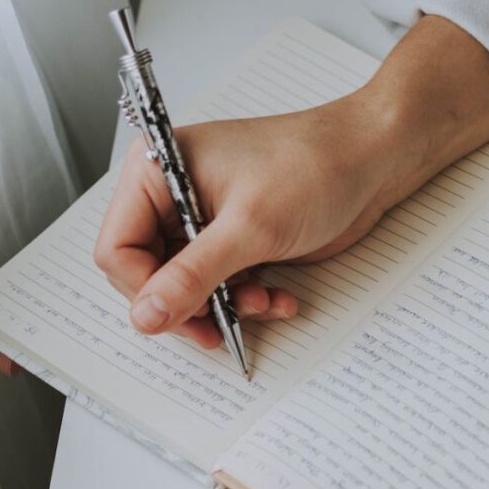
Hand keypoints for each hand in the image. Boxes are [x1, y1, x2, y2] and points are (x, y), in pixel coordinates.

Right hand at [94, 98, 394, 348]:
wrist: (370, 162)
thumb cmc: (312, 168)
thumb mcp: (249, 228)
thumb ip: (193, 275)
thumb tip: (147, 315)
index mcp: (157, 172)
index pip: (118, 248)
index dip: (143, 290)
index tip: (177, 316)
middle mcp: (175, 197)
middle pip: (151, 274)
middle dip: (189, 304)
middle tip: (219, 325)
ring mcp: (208, 221)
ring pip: (192, 288)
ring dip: (227, 307)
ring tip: (262, 302)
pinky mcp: (240, 241)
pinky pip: (227, 287)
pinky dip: (251, 300)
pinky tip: (280, 298)